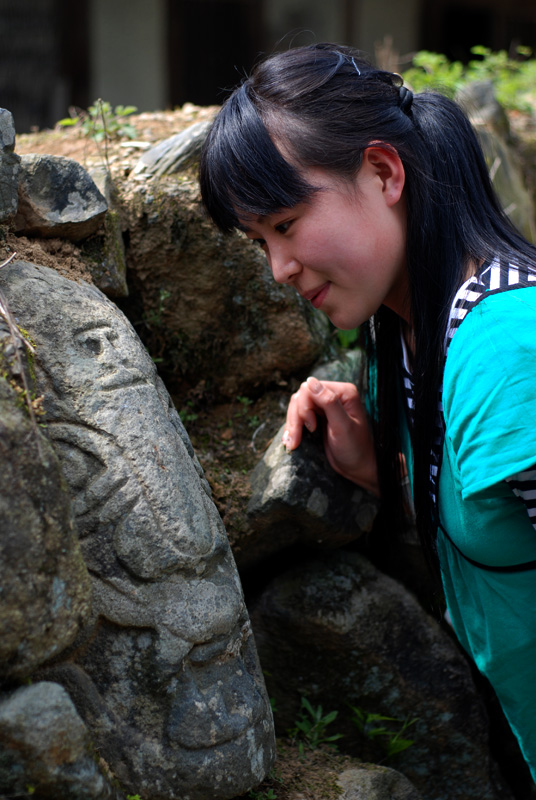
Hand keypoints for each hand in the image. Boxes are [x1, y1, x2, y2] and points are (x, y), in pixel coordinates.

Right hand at [283, 377, 379, 495]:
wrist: (357, 468)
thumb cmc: (355, 449)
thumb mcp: (343, 426)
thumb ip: (329, 402)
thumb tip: (310, 381)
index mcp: (343, 392)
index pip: (310, 389)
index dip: (305, 408)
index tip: (312, 429)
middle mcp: (333, 395)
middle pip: (300, 397)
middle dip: (296, 418)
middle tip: (297, 440)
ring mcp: (324, 405)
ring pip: (296, 406)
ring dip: (292, 424)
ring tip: (293, 443)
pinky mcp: (317, 417)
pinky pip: (298, 415)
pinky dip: (293, 428)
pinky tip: (291, 441)